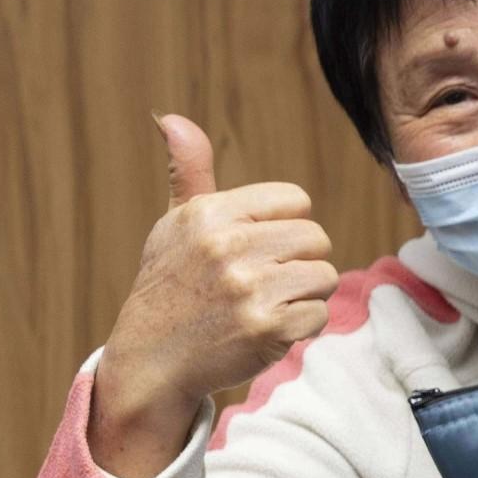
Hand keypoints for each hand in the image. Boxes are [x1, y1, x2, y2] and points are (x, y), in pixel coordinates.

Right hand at [90, 116, 337, 477]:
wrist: (152, 358)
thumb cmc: (171, 285)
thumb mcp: (175, 224)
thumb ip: (189, 171)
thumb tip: (171, 118)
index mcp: (210, 213)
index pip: (295, 200)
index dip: (285, 226)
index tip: (258, 248)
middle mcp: (228, 247)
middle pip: (316, 238)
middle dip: (298, 261)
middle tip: (263, 281)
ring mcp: (249, 289)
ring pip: (324, 276)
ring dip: (303, 294)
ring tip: (264, 303)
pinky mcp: (268, 329)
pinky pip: (320, 314)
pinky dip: (302, 326)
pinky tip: (266, 329)